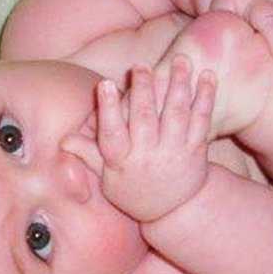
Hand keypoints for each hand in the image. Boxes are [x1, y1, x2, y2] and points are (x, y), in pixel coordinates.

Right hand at [63, 57, 215, 221]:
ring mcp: (174, 152)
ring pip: (176, 114)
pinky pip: (202, 121)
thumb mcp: (108, 178)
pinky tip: (207, 76)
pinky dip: (205, 98)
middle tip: (141, 66)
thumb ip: (89, 153)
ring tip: (181, 61)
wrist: (174, 212)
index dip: (108, 108)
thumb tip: (64, 139)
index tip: (105, 84)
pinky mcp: (196, 151)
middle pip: (144, 118)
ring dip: (179, 85)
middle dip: (143, 90)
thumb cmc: (133, 190)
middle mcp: (148, 156)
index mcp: (122, 161)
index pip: (111, 133)